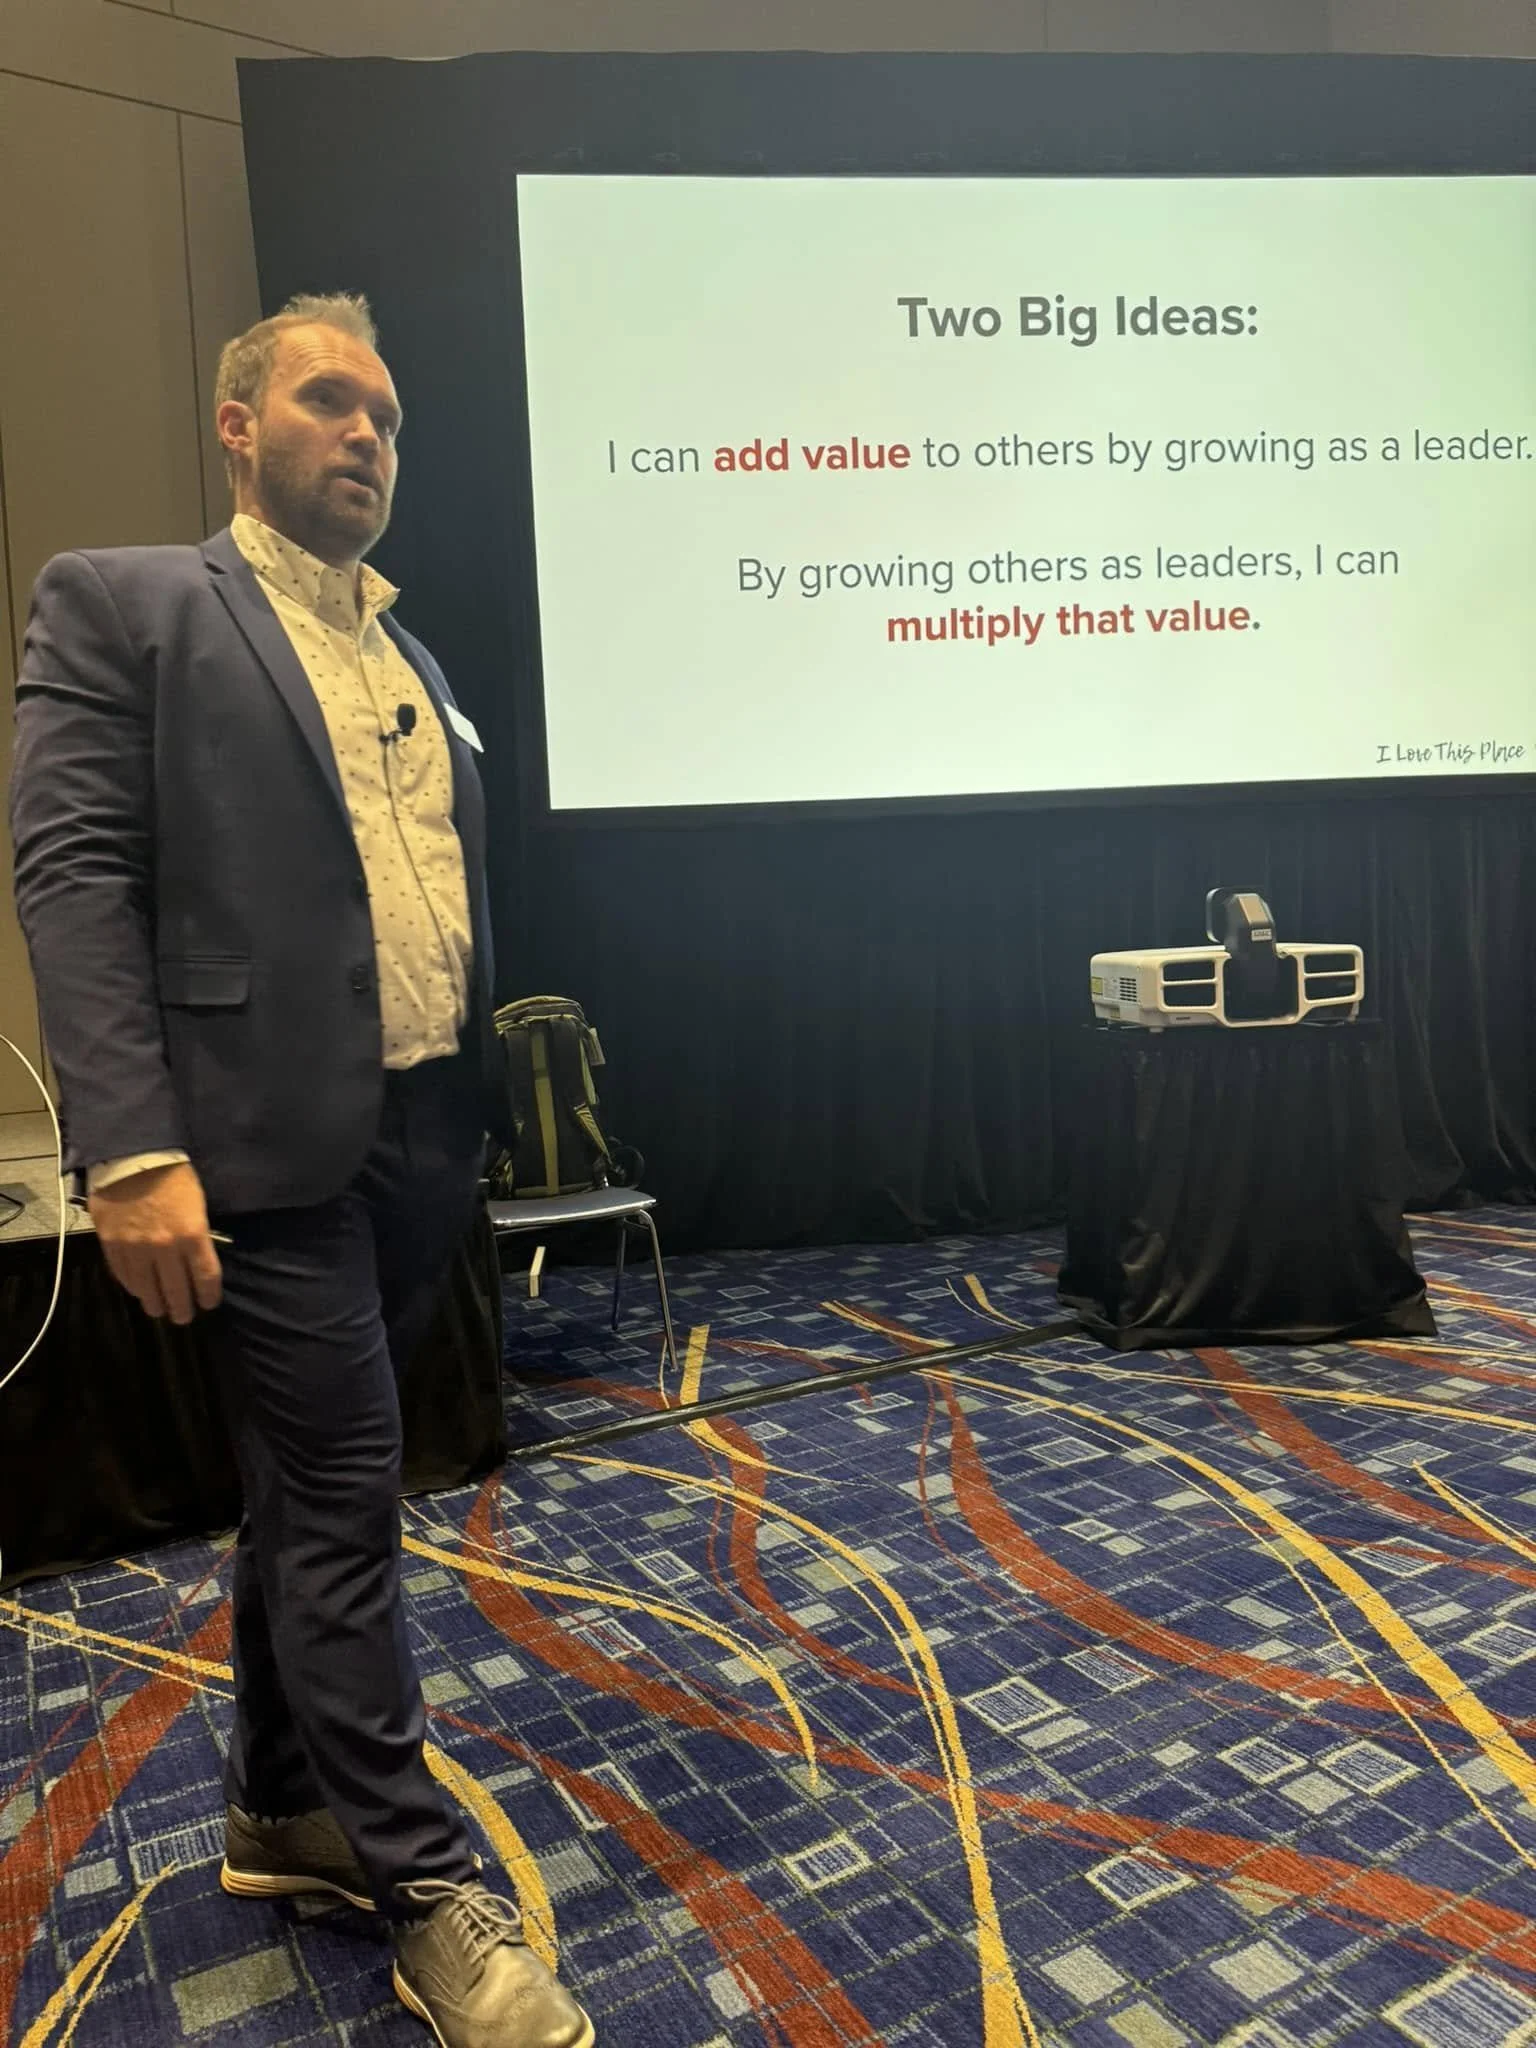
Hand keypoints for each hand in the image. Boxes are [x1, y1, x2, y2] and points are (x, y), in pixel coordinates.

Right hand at [89, 1161, 222, 1324]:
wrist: (132, 1157)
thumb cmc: (173, 1176)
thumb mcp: (197, 1204)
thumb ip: (197, 1236)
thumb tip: (196, 1259)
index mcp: (193, 1235)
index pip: (205, 1277)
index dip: (208, 1295)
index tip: (208, 1303)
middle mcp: (165, 1247)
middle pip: (177, 1290)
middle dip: (182, 1308)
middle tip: (183, 1317)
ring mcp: (136, 1249)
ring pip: (147, 1289)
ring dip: (155, 1304)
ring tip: (159, 1310)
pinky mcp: (112, 1245)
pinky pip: (123, 1275)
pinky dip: (132, 1286)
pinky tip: (138, 1290)